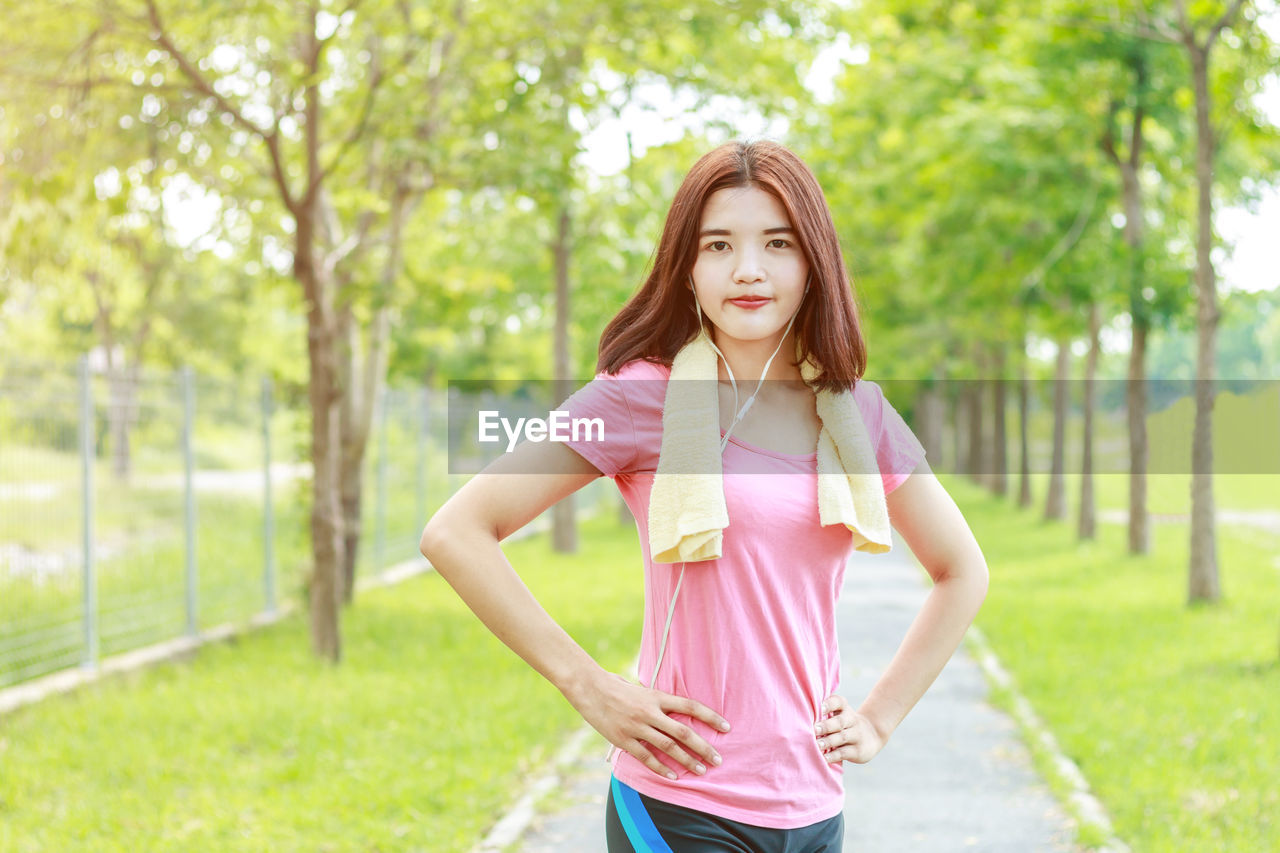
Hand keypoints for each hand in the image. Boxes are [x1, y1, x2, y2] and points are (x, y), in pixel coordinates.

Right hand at [570, 670, 729, 779]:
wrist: (589, 688)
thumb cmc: (615, 685)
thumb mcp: (640, 688)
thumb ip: (657, 699)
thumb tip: (672, 707)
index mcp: (657, 696)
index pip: (690, 706)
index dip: (710, 717)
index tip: (726, 728)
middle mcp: (650, 712)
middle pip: (684, 732)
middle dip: (703, 748)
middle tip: (717, 760)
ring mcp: (637, 727)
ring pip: (668, 747)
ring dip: (687, 761)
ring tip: (701, 771)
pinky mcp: (624, 739)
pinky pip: (647, 758)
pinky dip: (662, 769)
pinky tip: (674, 777)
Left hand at [815, 694, 886, 764]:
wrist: (872, 734)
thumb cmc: (844, 723)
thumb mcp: (839, 713)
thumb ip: (823, 712)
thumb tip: (797, 714)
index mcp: (844, 708)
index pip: (838, 702)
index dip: (829, 704)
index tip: (819, 708)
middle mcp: (852, 720)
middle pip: (840, 721)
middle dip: (826, 726)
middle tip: (814, 729)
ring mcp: (856, 735)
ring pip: (842, 737)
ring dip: (828, 741)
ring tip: (817, 745)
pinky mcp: (858, 750)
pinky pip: (844, 752)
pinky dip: (833, 756)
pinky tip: (823, 758)